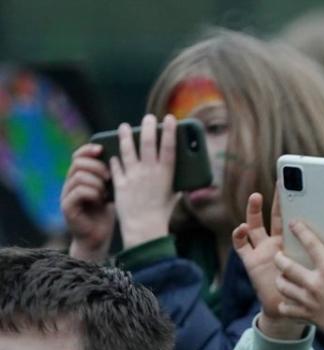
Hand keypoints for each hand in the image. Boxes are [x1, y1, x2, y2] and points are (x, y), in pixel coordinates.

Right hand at [61, 143, 114, 261]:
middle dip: (95, 166)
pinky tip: (101, 199)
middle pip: (77, 163)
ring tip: (106, 191)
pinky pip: (77, 192)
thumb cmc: (107, 214)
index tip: (102, 149)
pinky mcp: (67, 207)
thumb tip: (125, 159)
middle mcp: (70, 184)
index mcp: (80, 177)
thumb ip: (111, 177)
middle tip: (109, 176)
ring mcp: (66, 195)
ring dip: (95, 181)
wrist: (98, 238)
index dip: (88, 150)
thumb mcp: (111, 191)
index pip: (78, 156)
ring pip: (78, 177)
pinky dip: (92, 192)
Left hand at [111, 114, 178, 247]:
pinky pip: (115, 166)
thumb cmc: (162, 214)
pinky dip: (114, 159)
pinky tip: (113, 153)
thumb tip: (181, 176)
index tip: (169, 119)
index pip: (168, 146)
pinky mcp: (119, 183)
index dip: (169, 131)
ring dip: (125, 136)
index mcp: (165, 174)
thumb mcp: (173, 196)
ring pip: (127, 150)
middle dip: (148, 127)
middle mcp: (148, 172)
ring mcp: (132, 176)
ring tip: (123, 127)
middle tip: (148, 118)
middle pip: (147, 143)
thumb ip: (175, 183)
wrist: (144, 228)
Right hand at [233, 189, 307, 340]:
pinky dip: (239, 236)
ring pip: (256, 226)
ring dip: (253, 211)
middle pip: (278, 216)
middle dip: (280, 199)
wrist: (305, 317)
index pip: (304, 217)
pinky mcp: (252, 262)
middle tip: (283, 181)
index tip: (309, 185)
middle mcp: (282, 243)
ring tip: (256, 197)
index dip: (304, 202)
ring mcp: (266, 251)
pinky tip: (241, 227)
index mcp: (302, 244)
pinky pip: (242, 247)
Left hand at [274, 223, 323, 343]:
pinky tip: (288, 301)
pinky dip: (285, 304)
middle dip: (279, 258)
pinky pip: (286, 308)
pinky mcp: (306, 315)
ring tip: (282, 276)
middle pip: (286, 266)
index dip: (300, 231)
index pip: (311, 244)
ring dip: (280, 279)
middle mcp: (314, 283)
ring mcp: (308, 300)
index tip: (293, 224)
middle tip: (279, 255)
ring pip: (283, 286)